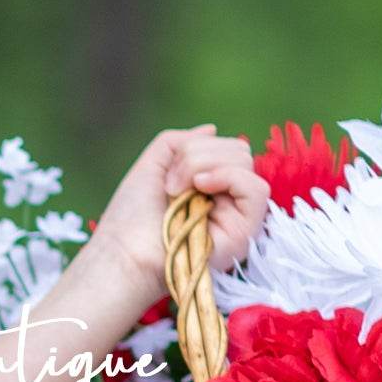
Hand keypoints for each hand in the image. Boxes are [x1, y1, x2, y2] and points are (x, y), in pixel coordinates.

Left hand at [89, 124, 269, 315]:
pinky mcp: (244, 232)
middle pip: (239, 151)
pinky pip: (257, 189)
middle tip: (170, 185)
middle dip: (197, 156)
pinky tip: (201, 187)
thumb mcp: (154, 163)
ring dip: (203, 165)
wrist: (124, 252)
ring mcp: (239, 217)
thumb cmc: (132, 215)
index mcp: (212, 185)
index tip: (166, 174)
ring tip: (177, 191)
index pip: (227, 147)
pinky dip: (228, 177)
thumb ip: (181, 142)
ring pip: (245, 163)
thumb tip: (212, 129)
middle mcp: (230, 200)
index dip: (196, 148)